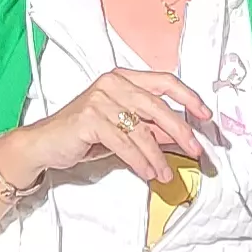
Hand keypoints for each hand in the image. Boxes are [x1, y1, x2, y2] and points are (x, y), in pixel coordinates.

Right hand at [12, 68, 215, 188]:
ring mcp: (100, 99)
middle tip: (196, 150)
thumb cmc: (84, 134)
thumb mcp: (122, 128)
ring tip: (165, 173)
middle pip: (158, 106)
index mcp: (123, 78)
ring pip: (141, 129)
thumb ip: (150, 128)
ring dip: (158, 155)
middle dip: (181, 131)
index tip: (206, 115)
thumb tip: (182, 138)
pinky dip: (140, 161)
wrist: (45, 144)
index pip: (165, 81)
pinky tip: (148, 172)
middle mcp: (113, 83)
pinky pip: (124, 143)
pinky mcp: (90, 119)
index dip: (189, 97)